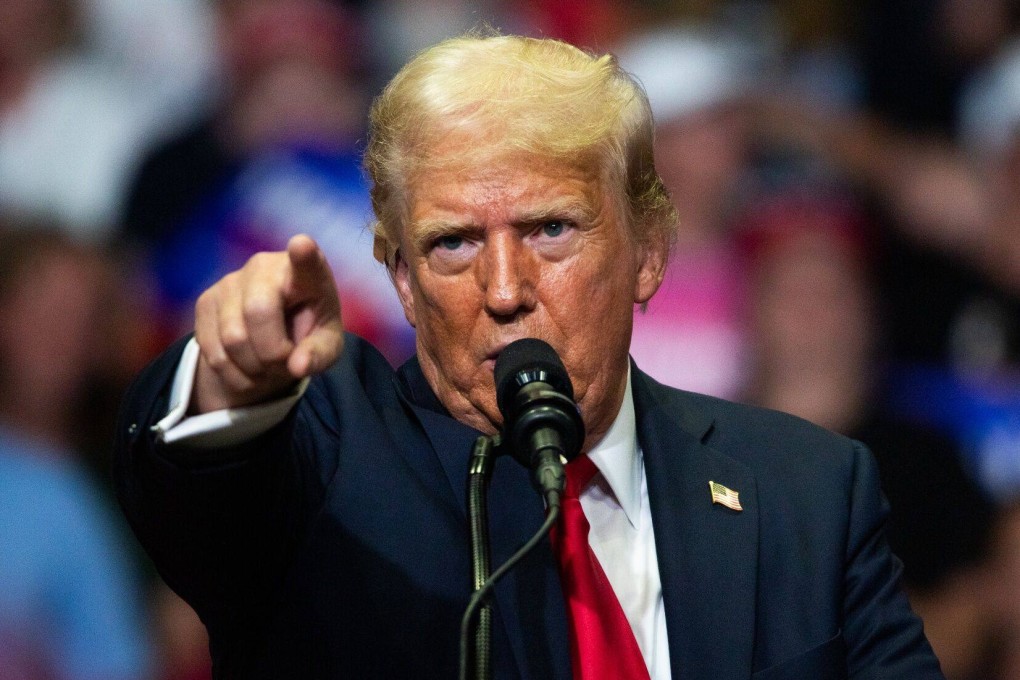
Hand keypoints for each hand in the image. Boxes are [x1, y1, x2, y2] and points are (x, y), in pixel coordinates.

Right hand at [191, 235, 343, 412]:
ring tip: (267, 366)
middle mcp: (265, 266)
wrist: (272, 335)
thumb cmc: (308, 333)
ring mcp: (230, 281)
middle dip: (273, 354)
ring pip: (233, 338)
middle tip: (285, 363)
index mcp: (307, 274)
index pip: (306, 260)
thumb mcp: (325, 347)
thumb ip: (318, 355)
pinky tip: (247, 368)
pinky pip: (213, 351)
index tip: (302, 245)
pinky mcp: (205, 301)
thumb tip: (298, 367)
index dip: (303, 254)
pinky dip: (233, 373)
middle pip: (258, 313)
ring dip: (253, 369)